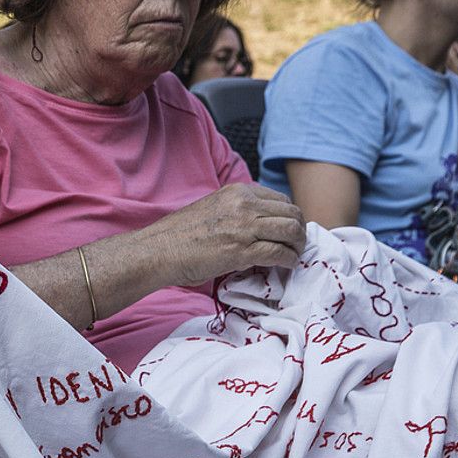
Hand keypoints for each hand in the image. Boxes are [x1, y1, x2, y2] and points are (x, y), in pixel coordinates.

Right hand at [140, 183, 304, 285]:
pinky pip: (280, 253)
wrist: (159, 250)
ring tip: (292, 256)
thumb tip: (261, 224)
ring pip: (291, 231)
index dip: (289, 217)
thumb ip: (238, 210)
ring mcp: (244, 227)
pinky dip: (288, 261)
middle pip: (292, 214)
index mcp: (237, 192)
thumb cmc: (180, 234)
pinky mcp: (242, 250)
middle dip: (299, 232)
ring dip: (297, 246)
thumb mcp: (213, 208)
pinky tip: (284, 265)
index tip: (287, 231)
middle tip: (295, 246)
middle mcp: (244, 204)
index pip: (281, 200)